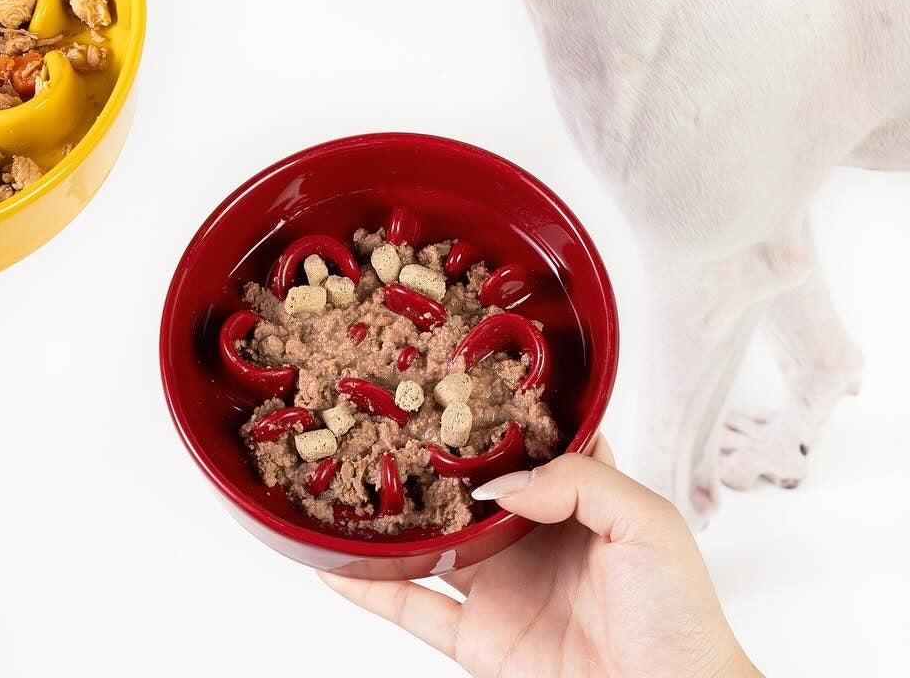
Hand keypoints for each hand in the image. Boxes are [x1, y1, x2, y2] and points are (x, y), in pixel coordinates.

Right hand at [320, 438, 758, 677]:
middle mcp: (530, 537)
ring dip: (387, 516)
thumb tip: (499, 482)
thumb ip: (577, 481)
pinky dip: (370, 590)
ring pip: (428, 542)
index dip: (490, 409)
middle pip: (462, 485)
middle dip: (423, 454)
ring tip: (339, 479)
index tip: (445, 372)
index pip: (524, 441)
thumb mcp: (648, 522)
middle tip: (374, 414)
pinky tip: (332, 567)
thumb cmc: (681, 617)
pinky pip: (413, 610)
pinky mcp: (480, 641)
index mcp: (574, 497)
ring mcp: (500, 588)